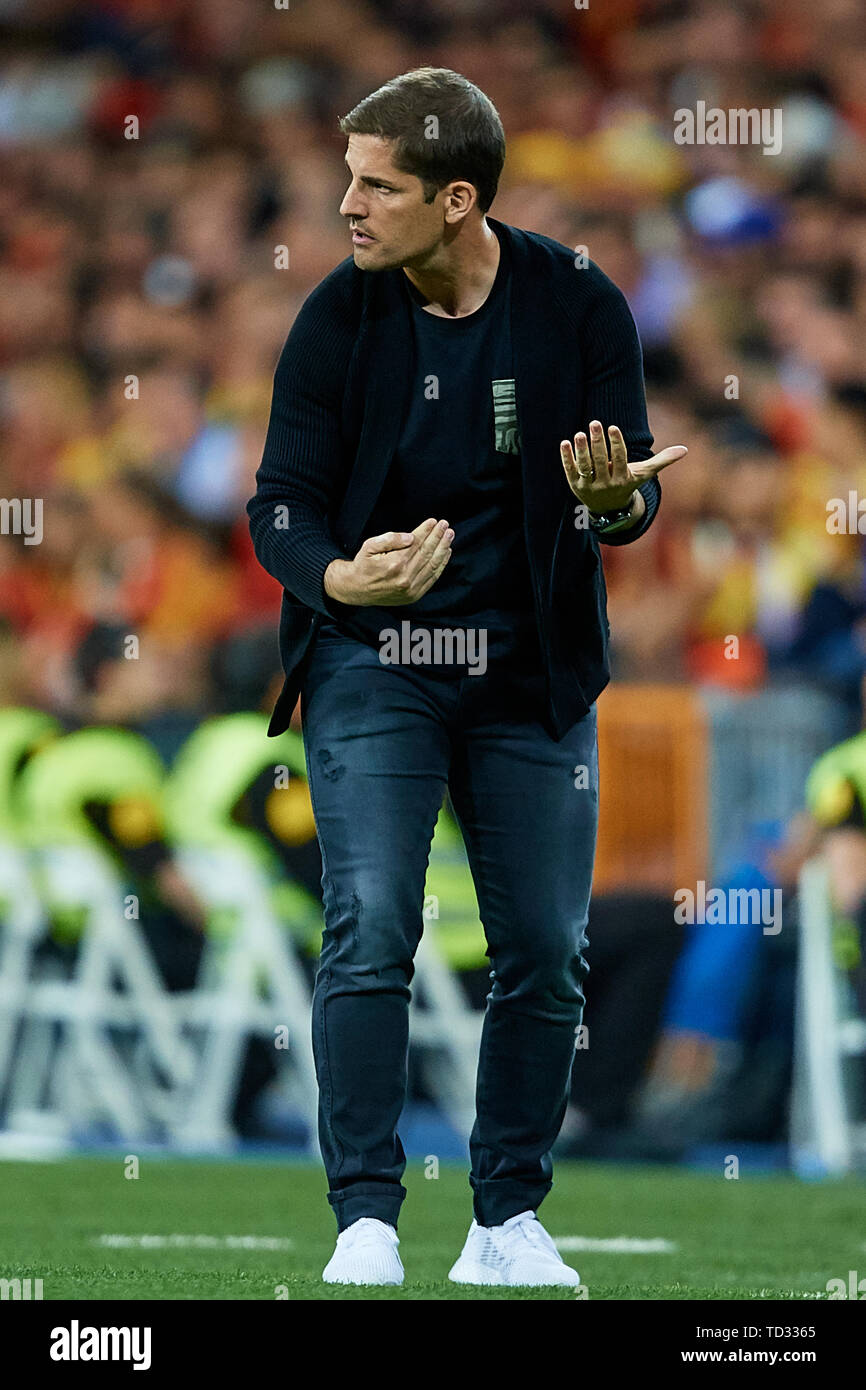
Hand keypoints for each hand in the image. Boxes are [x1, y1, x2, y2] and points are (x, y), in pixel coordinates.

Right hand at [324, 517, 453, 606]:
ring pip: (432, 565)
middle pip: (427, 552)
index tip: (434, 521)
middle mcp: (405, 577)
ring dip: (443, 549)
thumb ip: (390, 539)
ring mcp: (411, 588)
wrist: (357, 590)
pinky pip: (432, 578)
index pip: (416, 543)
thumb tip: (411, 537)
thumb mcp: (369, 546)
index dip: (426, 531)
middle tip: (446, 525)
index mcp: (395, 563)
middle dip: (438, 537)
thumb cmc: (363, 565)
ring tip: (449, 536)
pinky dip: (441, 565)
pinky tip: (446, 553)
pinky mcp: (414, 595)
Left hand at [560, 420, 687, 512]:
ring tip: (580, 433)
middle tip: (595, 423)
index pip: (620, 460)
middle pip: (601, 461)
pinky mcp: (575, 485)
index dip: (616, 444)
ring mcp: (589, 485)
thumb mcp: (644, 474)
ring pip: (585, 466)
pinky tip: (565, 442)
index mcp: (623, 478)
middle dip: (598, 442)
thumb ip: (662, 460)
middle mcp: (605, 483)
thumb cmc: (627, 483)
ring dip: (581, 450)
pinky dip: (567, 457)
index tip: (613, 428)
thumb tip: (685, 449)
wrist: (608, 509)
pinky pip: (571, 470)